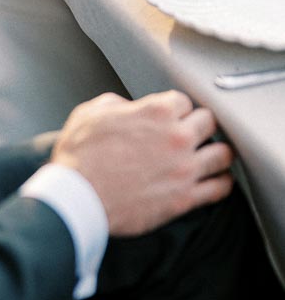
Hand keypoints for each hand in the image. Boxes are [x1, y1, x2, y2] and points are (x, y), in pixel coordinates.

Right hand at [51, 91, 233, 236]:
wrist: (76, 198)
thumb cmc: (78, 158)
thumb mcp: (89, 113)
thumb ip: (115, 104)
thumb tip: (126, 107)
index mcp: (156, 112)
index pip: (184, 101)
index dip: (175, 110)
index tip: (170, 119)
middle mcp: (177, 137)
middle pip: (210, 123)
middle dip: (198, 127)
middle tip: (190, 136)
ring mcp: (184, 168)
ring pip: (223, 154)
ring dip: (216, 154)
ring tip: (209, 158)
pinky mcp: (184, 198)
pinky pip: (220, 188)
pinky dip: (220, 183)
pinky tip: (214, 181)